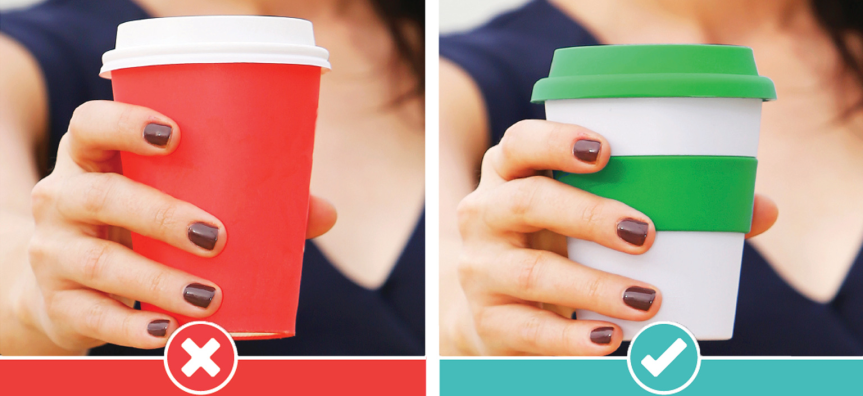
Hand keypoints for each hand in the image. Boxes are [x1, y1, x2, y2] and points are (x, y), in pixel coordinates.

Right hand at [22, 100, 335, 353]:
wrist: (65, 286)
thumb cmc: (137, 228)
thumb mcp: (170, 202)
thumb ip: (245, 200)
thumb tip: (324, 213)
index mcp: (91, 159)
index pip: (90, 125)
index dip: (125, 123)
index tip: (176, 134)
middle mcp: (62, 198)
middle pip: (102, 196)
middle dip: (162, 215)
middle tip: (217, 237)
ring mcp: (52, 253)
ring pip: (100, 264)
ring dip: (159, 282)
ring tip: (209, 296)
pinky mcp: (58, 303)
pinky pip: (93, 316)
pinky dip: (134, 329)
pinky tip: (170, 334)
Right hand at [454, 120, 776, 355]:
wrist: (500, 310)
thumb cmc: (561, 247)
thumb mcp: (589, 219)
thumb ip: (668, 208)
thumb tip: (759, 211)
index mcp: (508, 175)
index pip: (517, 144)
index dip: (554, 141)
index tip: (606, 151)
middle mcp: (483, 215)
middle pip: (524, 201)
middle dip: (586, 214)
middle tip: (646, 232)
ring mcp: (480, 269)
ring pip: (532, 271)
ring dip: (594, 286)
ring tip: (648, 298)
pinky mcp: (488, 319)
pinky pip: (528, 329)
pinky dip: (573, 338)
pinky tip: (612, 340)